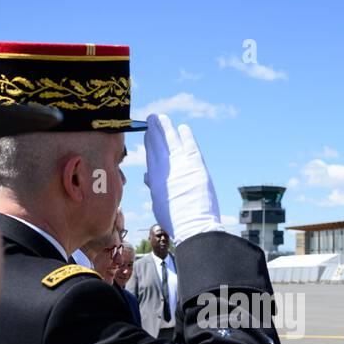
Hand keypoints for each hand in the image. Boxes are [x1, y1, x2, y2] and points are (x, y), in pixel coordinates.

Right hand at [143, 113, 222, 243]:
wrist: (192, 226)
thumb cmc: (175, 219)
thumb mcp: (159, 202)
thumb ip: (154, 186)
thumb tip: (147, 176)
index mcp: (155, 179)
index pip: (151, 155)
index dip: (149, 143)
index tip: (147, 133)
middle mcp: (165, 169)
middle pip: (159, 145)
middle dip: (154, 130)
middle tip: (151, 118)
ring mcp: (181, 165)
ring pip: (171, 141)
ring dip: (166, 128)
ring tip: (161, 117)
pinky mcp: (196, 165)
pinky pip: (190, 146)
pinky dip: (186, 136)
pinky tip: (182, 127)